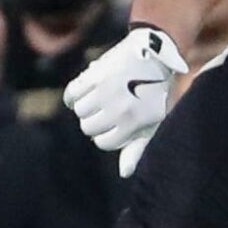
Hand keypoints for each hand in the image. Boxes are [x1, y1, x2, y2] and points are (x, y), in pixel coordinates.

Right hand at [63, 25, 188, 176]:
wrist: (154, 54)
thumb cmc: (156, 94)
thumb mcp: (154, 123)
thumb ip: (138, 148)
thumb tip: (124, 173)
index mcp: (133, 123)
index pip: (103, 143)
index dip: (107, 136)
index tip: (114, 127)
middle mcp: (118, 108)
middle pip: (88, 128)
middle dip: (95, 123)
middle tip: (105, 112)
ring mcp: (105, 90)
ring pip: (80, 111)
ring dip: (86, 108)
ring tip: (98, 100)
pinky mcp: (95, 74)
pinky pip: (72, 93)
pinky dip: (74, 95)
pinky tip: (82, 94)